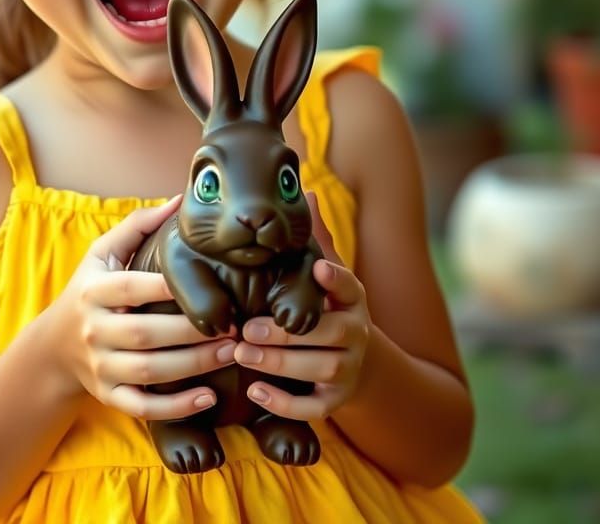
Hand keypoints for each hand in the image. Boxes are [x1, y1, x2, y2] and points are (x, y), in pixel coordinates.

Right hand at [53, 195, 235, 419]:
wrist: (54, 347)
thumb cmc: (90, 290)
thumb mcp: (102, 253)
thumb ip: (138, 225)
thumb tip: (181, 200)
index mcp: (94, 291)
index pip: (130, 288)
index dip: (165, 286)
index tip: (207, 282)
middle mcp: (94, 330)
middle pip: (145, 334)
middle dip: (191, 332)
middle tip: (234, 325)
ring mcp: (99, 367)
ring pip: (148, 372)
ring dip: (193, 366)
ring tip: (231, 353)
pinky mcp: (107, 396)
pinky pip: (141, 407)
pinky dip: (175, 408)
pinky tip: (208, 398)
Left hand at [233, 191, 372, 419]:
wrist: (356, 365)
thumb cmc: (326, 309)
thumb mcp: (325, 275)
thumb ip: (315, 240)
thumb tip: (307, 192)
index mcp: (352, 299)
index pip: (350, 286)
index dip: (337, 279)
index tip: (320, 268)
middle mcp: (357, 333)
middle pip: (330, 334)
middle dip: (289, 334)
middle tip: (249, 328)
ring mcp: (348, 368)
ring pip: (321, 369)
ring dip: (281, 364)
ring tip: (243, 353)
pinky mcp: (335, 401)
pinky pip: (314, 408)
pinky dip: (285, 403)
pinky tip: (256, 391)